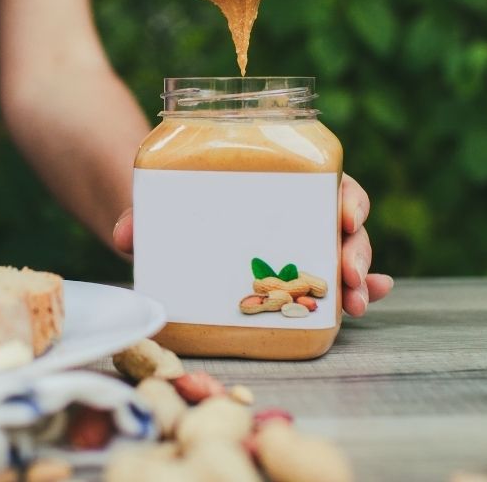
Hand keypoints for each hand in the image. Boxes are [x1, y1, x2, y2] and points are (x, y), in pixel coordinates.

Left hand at [112, 173, 393, 316]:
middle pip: (339, 221)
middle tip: (349, 273)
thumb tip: (125, 237)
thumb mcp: (157, 206)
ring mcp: (295, 244)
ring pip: (340, 253)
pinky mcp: (290, 276)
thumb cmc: (170, 205)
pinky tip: (362, 306)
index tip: (344, 214)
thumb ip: (140, 216)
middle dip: (354, 247)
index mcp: (274, 182)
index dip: (344, 196)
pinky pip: (328, 282)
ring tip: (358, 302)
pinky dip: (352, 291)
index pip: (322, 181)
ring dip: (358, 277)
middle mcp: (293, 210)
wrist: (162, 228)